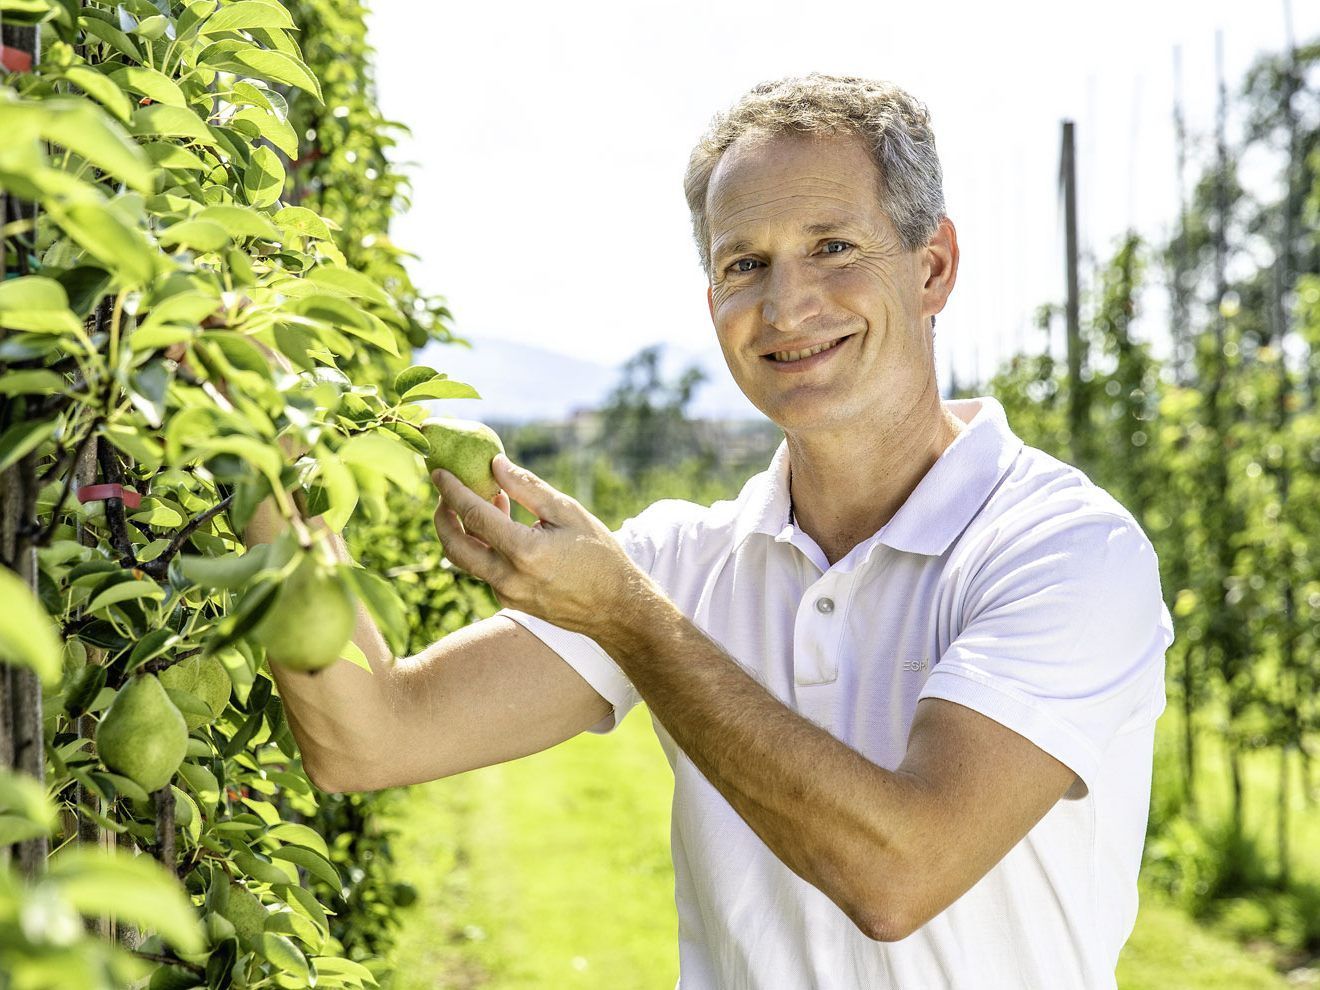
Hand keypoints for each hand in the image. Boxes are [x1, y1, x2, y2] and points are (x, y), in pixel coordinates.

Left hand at [430, 455, 651, 640]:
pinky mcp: (510, 601)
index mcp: (524, 552)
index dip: (452, 491)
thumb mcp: (568, 512)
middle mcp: (508, 578)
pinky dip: (483, 545)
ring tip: (482, 502)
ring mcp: (507, 594)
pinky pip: (485, 570)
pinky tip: (502, 525)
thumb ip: (528, 488)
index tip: (439, 472)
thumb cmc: (599, 555)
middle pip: (454, 545)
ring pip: (466, 561)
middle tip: (444, 492)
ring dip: (462, 531)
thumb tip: (495, 464)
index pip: (474, 515)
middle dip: (442, 516)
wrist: (616, 608)